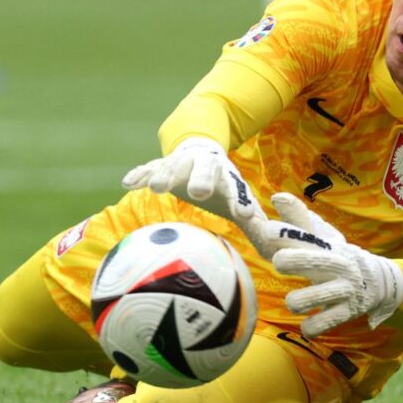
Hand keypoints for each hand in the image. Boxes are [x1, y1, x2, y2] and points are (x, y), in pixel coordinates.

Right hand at [122, 137, 268, 239]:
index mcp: (229, 178)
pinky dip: (140, 174)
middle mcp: (207, 166)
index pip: (239, 191)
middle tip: (199, 193)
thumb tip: (274, 253)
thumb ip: (254, 224)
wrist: (200, 150)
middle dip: (204, 179)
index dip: (242, 203)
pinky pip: (149, 168)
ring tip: (157, 188)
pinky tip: (128, 183)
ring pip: (175, 165)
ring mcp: (183, 163)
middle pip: (208, 170)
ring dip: (166, 175)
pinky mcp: (161, 164)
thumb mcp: (239, 201)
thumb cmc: (223, 186)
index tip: (246, 215)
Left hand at [268, 193, 402, 337]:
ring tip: (294, 301)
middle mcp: (337, 265)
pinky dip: (311, 326)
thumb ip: (298, 219)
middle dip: (293, 260)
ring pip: (314, 297)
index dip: (286, 233)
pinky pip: (324, 323)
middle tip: (279, 261)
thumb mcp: (323, 237)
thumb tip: (276, 196)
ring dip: (297, 300)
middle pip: (314, 261)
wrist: (382, 282)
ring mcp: (344, 289)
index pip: (306, 235)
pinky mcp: (347, 312)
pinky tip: (307, 323)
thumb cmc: (339, 256)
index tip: (266, 230)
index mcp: (328, 245)